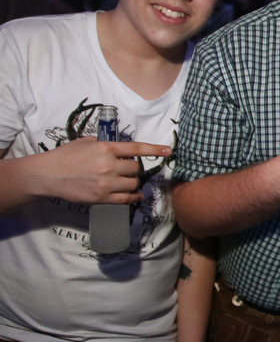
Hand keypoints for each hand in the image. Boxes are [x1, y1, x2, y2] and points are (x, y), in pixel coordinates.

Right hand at [35, 137, 171, 204]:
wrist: (47, 175)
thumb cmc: (66, 156)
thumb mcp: (87, 142)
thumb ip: (106, 144)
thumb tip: (122, 149)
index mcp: (106, 148)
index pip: (136, 148)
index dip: (155, 149)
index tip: (168, 151)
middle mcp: (108, 165)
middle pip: (136, 168)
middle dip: (133, 168)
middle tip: (124, 169)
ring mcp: (106, 183)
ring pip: (133, 183)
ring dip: (132, 182)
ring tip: (123, 181)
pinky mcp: (102, 198)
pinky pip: (127, 199)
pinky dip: (134, 197)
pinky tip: (136, 196)